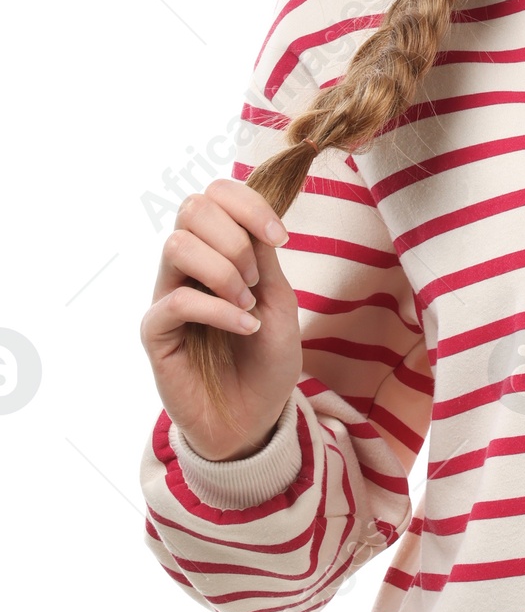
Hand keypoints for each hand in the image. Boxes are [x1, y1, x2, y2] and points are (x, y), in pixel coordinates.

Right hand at [141, 178, 302, 461]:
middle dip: (236, 237)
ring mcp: (168, 296)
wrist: (256, 417)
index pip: (216, 194)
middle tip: (257, 279)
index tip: (281, 237)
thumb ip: (265, 256)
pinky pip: (176, 300)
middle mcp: (188, 267)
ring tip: (247, 303)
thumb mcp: (280, 301)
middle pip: (192, 208)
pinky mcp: (156, 332)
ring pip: (177, 245)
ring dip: (224, 270)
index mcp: (219, 250)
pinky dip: (218, 309)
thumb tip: (253, 213)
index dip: (249, 203)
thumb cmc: (268, 359)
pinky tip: (243, 328)